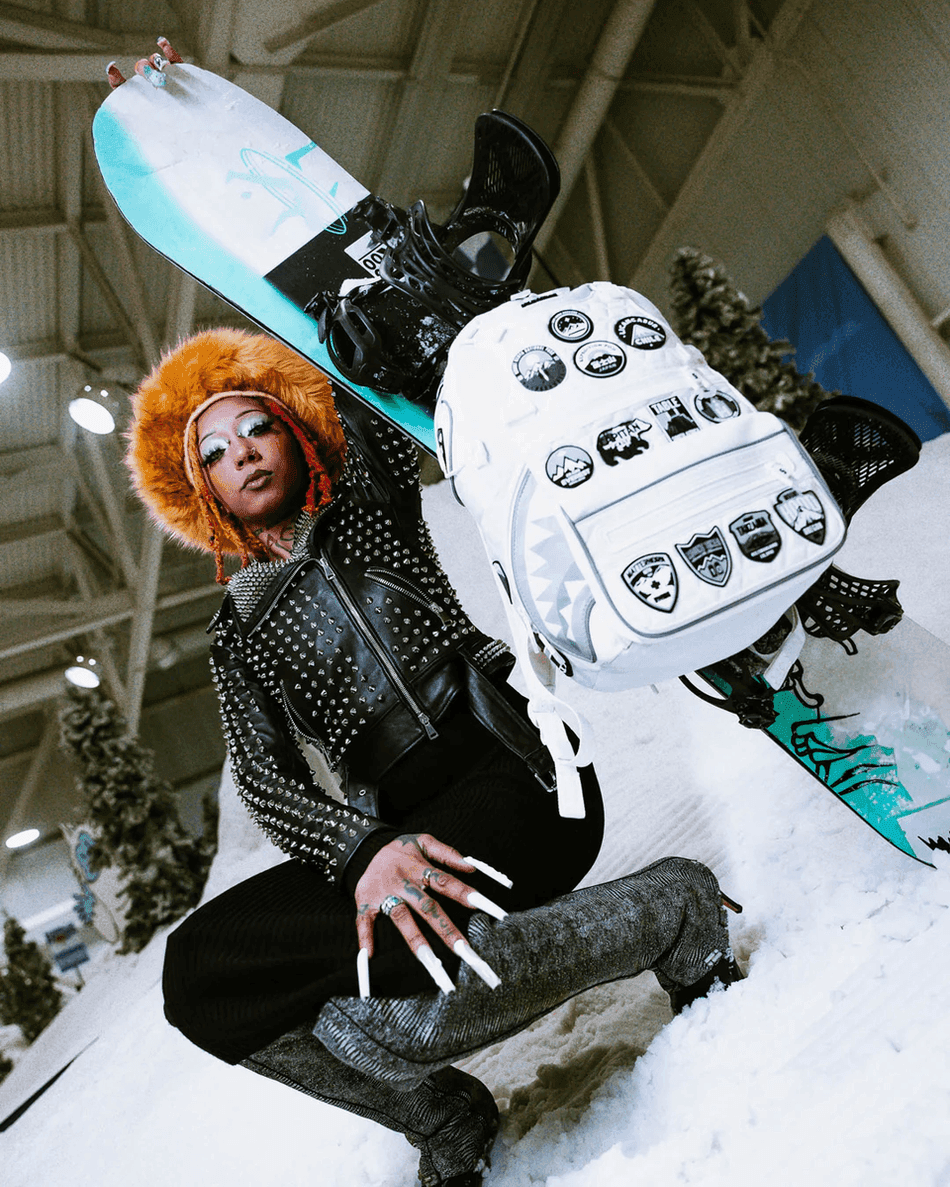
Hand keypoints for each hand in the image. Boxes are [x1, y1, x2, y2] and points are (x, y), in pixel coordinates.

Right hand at [354, 833, 504, 991]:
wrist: (364, 846)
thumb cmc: (401, 849)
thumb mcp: (424, 842)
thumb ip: (448, 854)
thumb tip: (472, 868)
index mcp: (418, 869)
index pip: (446, 883)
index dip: (464, 894)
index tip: (483, 907)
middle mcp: (404, 883)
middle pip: (428, 908)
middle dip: (447, 929)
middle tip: (465, 950)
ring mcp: (384, 893)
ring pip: (401, 918)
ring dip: (415, 940)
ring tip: (431, 963)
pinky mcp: (365, 902)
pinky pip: (364, 920)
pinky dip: (365, 936)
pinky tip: (370, 954)